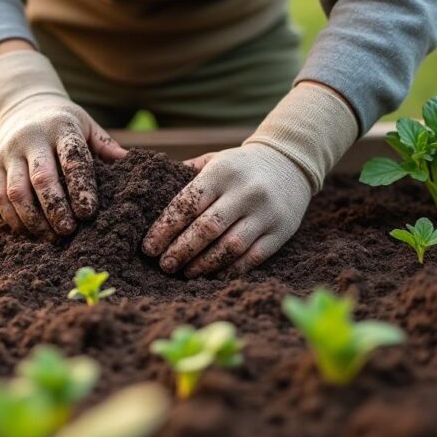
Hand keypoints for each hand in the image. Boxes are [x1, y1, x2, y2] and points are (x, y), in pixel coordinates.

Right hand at [0, 95, 124, 237]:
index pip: (72, 159)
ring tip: (50, 237)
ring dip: (33, 218)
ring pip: (17, 191)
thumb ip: (105, 145)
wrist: (21, 103)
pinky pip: (0, 196)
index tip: (89, 212)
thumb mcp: (86, 124)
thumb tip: (130, 162)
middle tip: (69, 231)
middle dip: (56, 208)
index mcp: (60, 128)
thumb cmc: (61, 121)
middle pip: (42, 178)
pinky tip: (29, 231)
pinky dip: (13, 218)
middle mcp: (32, 138)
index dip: (80, 187)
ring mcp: (9, 152)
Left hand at [141, 144, 310, 276]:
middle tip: (164, 265)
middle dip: (181, 250)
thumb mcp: (213, 160)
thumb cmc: (239, 166)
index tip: (149, 247)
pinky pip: (253, 258)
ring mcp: (266, 213)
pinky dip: (230, 270)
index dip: (165, 228)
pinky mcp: (281, 232)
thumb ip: (183, 176)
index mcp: (222, 172)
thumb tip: (147, 196)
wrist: (289, 162)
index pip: (187, 204)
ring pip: (230, 247)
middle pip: (207, 229)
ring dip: (204, 264)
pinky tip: (212, 275)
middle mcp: (246, 192)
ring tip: (186, 273)